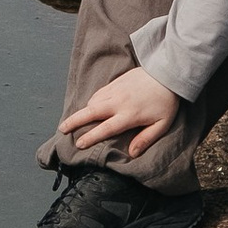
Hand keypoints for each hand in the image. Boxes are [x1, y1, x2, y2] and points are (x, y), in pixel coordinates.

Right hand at [57, 67, 180, 160]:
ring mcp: (115, 90)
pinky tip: (89, 107)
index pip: (105, 128)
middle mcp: (118, 102)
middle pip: (91, 112)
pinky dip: (91, 101)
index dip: (91, 137)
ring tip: (72, 121)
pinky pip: (99, 93)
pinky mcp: (116, 82)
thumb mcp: (162, 124)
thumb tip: (132, 153)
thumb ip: (146, 139)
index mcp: (128, 115)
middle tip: (62, 129)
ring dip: (81, 111)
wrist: (166, 73)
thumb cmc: (166, 101)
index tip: (79, 143)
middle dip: (74, 121)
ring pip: (92, 101)